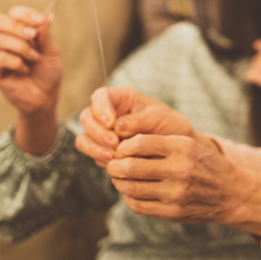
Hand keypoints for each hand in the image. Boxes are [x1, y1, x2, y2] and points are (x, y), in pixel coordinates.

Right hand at [0, 6, 61, 154]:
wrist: (45, 97)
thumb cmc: (48, 74)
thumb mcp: (51, 52)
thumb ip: (45, 35)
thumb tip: (47, 15)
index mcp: (19, 33)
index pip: (13, 13)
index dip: (25, 14)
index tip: (39, 20)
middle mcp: (5, 41)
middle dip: (17, 26)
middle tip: (33, 36)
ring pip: (0, 40)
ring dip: (22, 47)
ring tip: (34, 58)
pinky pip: (0, 58)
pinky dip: (16, 62)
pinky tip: (25, 69)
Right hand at [75, 86, 195, 165]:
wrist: (176, 151)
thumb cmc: (170, 127)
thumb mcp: (160, 118)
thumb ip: (139, 120)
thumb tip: (117, 126)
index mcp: (123, 98)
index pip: (100, 95)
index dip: (100, 107)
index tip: (110, 123)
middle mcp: (109, 114)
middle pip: (87, 117)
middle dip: (97, 131)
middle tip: (114, 143)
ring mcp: (104, 133)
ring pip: (84, 138)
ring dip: (95, 147)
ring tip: (113, 156)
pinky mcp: (103, 150)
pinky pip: (91, 154)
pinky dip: (100, 159)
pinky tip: (115, 163)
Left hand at [106, 133, 260, 237]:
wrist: (231, 193)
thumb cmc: (205, 164)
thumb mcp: (190, 145)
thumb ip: (161, 143)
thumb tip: (124, 144)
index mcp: (183, 147)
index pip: (140, 143)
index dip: (123, 146)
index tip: (119, 149)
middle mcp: (179, 169)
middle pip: (131, 167)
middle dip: (115, 166)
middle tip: (111, 165)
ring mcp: (176, 193)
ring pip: (131, 188)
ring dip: (119, 183)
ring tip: (119, 178)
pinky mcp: (173, 212)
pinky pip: (139, 206)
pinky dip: (129, 199)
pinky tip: (131, 193)